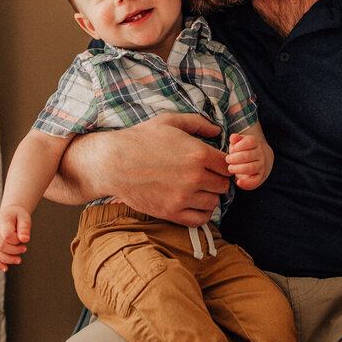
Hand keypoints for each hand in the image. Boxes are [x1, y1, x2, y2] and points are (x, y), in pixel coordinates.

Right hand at [0, 206, 31, 270]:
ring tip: (19, 259)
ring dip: (9, 259)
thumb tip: (25, 239)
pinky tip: (6, 268)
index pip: (7, 235)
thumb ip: (25, 227)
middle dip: (14, 250)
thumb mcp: (24, 218)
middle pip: (1, 246)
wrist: (10, 214)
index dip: (16, 240)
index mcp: (2, 222)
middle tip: (24, 248)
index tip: (23, 239)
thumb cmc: (18, 216)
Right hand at [97, 114, 230, 224]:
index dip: (223, 164)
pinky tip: (193, 204)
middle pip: (223, 185)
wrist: (113, 163)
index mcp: (198, 153)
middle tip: (205, 177)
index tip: (214, 164)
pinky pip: (201, 219)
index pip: (228, 165)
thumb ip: (198, 123)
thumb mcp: (169, 121)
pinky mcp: (172, 212)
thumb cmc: (140, 139)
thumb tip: (218, 131)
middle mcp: (195, 177)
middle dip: (216, 180)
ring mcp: (184, 197)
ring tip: (197, 189)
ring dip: (208, 196)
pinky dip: (201, 213)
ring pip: (214, 202)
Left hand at [226, 132, 269, 189]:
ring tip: (230, 168)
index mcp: (255, 143)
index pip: (249, 142)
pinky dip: (246, 182)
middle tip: (227, 160)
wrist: (259, 161)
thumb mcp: (239, 143)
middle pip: (247, 155)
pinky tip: (238, 182)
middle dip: (234, 158)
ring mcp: (261, 166)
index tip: (232, 150)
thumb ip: (236, 139)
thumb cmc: (244, 150)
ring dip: (238, 169)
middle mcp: (260, 154)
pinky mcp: (259, 177)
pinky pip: (255, 181)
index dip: (238, 146)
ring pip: (251, 168)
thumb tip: (233, 137)